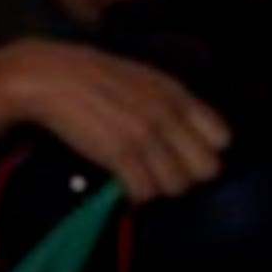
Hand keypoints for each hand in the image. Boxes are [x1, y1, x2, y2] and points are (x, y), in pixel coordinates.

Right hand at [0, 38, 229, 201]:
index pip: (222, 138)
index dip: (204, 150)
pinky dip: (133, 194)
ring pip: (177, 187)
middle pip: (207, 170)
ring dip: (157, 187)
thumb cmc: (93, 78)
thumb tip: (192, 137)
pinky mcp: (120, 154)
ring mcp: (145, 135)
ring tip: (137, 175)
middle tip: (160, 170)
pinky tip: (120, 181)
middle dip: (186, 175)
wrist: (49, 77)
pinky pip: (144, 193)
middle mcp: (167, 115)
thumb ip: (172, 103)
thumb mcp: (143, 79)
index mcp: (176, 94)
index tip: (183, 152)